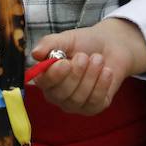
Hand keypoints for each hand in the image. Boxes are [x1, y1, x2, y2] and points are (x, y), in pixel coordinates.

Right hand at [29, 18, 145, 114]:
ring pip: (78, 99)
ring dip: (90, 75)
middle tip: (84, 56)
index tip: (65, 63)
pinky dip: (102, 84)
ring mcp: (76, 104)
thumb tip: (35, 53)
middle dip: (75, 74)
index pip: (44, 83)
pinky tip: (107, 71)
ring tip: (98, 58)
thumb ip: (49, 43)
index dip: (54, 75)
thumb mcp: (66, 39)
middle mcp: (58, 95)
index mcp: (47, 78)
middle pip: (61, 94)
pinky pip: (95, 102)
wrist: (111, 45)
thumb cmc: (84, 43)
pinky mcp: (94, 107)